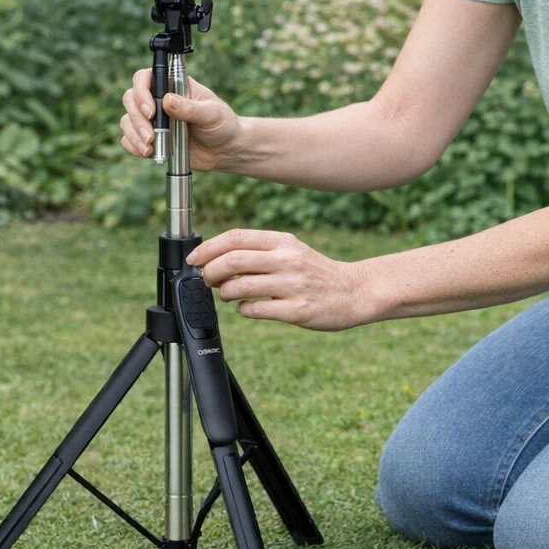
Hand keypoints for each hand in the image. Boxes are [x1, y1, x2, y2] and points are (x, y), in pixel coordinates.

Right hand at [120, 68, 244, 171]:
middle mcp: (159, 100)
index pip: (145, 78)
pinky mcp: (151, 138)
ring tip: (150, 148)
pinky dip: (133, 146)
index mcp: (174, 86)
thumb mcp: (212, 114)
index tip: (151, 111)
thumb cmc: (222, 125)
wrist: (225, 150)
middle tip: (151, 136)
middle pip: (130, 99)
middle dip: (137, 118)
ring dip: (134, 134)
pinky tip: (147, 153)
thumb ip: (190, 108)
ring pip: (128, 120)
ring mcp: (154, 120)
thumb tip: (167, 101)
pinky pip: (129, 139)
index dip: (141, 91)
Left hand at [186, 229, 371, 331]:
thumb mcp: (291, 250)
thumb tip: (217, 257)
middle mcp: (287, 260)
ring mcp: (292, 286)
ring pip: (240, 286)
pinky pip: (255, 310)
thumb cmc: (316, 272)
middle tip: (207, 279)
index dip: (209, 248)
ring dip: (224, 292)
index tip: (195, 258)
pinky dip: (243, 309)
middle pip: (232, 260)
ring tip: (228, 294)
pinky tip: (248, 307)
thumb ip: (259, 251)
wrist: (353, 292)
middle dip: (210, 272)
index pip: (236, 238)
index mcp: (283, 242)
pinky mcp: (297, 310)